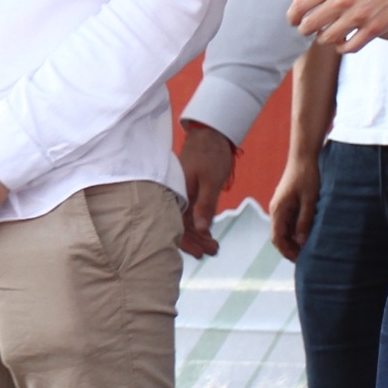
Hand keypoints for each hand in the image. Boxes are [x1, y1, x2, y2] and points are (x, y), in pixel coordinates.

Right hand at [177, 121, 234, 257]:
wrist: (210, 134)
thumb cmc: (211, 154)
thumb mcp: (211, 181)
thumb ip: (205, 206)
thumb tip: (201, 230)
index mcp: (176, 191)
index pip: (176, 223)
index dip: (187, 241)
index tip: (200, 253)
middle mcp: (174, 193)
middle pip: (179, 224)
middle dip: (195, 240)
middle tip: (212, 251)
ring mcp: (180, 192)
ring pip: (185, 219)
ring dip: (198, 233)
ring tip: (213, 246)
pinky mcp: (187, 190)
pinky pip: (189, 211)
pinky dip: (198, 223)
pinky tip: (207, 232)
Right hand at [269, 149, 323, 261]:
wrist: (303, 157)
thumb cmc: (307, 176)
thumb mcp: (310, 200)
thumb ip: (305, 221)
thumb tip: (301, 242)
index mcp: (278, 210)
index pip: (277, 238)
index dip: (287, 252)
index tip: (300, 261)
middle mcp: (276, 210)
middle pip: (279, 237)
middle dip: (291, 249)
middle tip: (307, 259)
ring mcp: (281, 207)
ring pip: (284, 231)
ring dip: (294, 241)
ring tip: (310, 250)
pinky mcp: (287, 204)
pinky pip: (289, 223)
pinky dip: (296, 232)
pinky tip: (308, 236)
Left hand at [289, 0, 387, 52]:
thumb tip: (310, 0)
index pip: (300, 4)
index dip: (292, 16)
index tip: (293, 20)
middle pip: (309, 25)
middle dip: (305, 29)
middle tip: (309, 29)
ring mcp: (358, 16)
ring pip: (326, 39)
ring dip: (325, 39)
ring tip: (329, 34)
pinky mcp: (373, 29)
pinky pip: (348, 48)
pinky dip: (342, 47)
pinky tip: (344, 42)